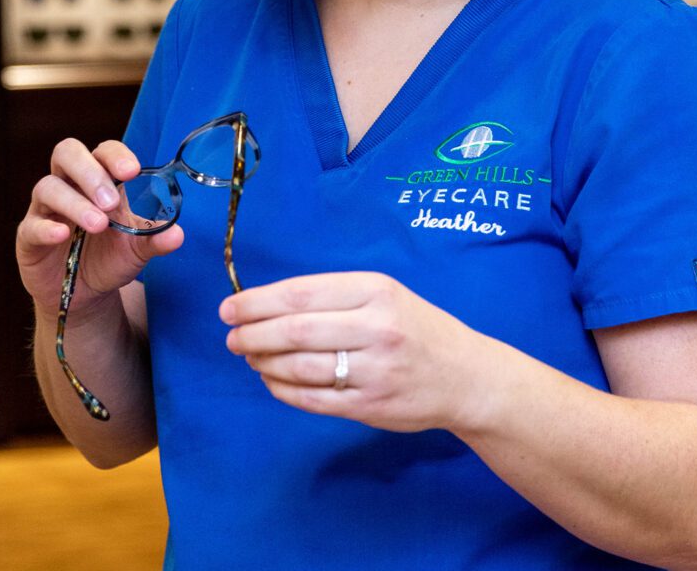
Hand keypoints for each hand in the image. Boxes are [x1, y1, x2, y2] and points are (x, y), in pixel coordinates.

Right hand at [16, 138, 183, 317]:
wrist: (84, 294)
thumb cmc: (110, 258)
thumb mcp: (137, 250)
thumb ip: (156, 239)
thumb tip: (177, 235)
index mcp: (100, 180)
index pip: (103, 151)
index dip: (115, 156)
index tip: (132, 171)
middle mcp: (70, 186)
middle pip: (67, 153)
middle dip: (90, 172)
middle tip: (111, 201)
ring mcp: (46, 209)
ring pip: (48, 186)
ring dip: (75, 203)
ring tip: (99, 224)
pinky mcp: (28, 236)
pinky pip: (31, 225)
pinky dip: (46, 227)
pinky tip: (63, 235)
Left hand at [220, 271, 484, 433]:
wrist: (466, 376)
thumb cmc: (416, 328)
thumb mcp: (384, 295)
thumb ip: (334, 297)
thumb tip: (267, 303)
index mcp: (375, 290)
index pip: (302, 293)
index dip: (258, 302)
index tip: (230, 308)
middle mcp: (376, 327)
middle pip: (296, 331)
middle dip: (253, 334)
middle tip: (232, 337)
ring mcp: (374, 370)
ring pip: (300, 367)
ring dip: (264, 362)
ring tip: (249, 357)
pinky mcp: (370, 406)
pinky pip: (313, 399)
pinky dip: (283, 389)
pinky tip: (271, 380)